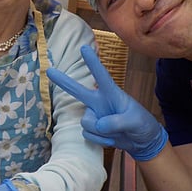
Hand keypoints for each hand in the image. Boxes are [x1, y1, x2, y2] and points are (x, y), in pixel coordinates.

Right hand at [47, 45, 167, 160]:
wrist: (142, 142)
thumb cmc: (141, 124)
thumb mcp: (135, 121)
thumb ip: (117, 122)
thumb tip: (98, 125)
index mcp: (112, 93)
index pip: (101, 76)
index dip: (92, 62)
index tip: (84, 48)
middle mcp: (99, 102)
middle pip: (78, 91)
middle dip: (63, 81)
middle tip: (49, 71)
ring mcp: (95, 115)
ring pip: (86, 122)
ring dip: (100, 132)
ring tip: (115, 133)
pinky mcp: (93, 129)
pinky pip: (88, 135)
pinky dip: (100, 140)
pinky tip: (111, 139)